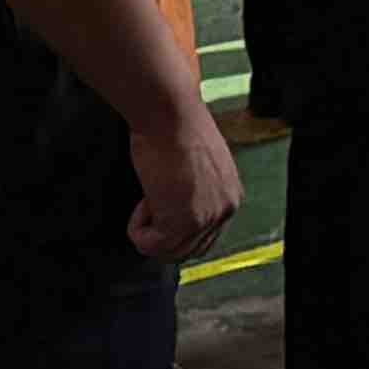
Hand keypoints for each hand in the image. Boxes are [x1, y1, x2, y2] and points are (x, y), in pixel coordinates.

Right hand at [132, 104, 241, 260]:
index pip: (203, 239)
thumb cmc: (176, 133)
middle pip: (186, 251)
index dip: (172, 228)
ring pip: (168, 253)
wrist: (171, 116)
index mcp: (231, 197)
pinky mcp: (186, 220)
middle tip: (151, 204)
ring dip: (148, 232)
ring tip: (149, 198)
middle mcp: (226, 209)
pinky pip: (150, 245)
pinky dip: (137, 228)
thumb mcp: (198, 170)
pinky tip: (146, 198)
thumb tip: (175, 211)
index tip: (160, 205)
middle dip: (160, 235)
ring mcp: (208, 217)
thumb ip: (197, 195)